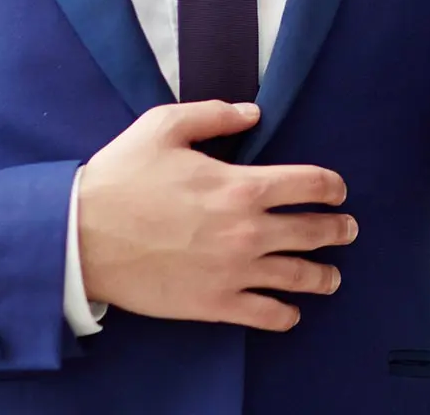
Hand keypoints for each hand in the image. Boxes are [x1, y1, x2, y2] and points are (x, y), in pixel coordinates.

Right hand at [77, 101, 356, 331]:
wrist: (82, 236)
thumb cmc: (122, 177)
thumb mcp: (165, 126)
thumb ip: (215, 115)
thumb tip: (253, 113)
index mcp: (242, 186)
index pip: (310, 184)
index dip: (332, 186)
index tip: (337, 190)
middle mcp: (249, 230)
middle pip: (314, 231)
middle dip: (338, 230)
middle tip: (348, 231)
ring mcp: (234, 271)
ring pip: (298, 276)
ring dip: (324, 276)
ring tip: (332, 276)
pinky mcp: (214, 303)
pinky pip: (265, 314)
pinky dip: (286, 315)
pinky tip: (292, 312)